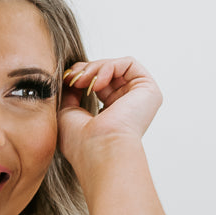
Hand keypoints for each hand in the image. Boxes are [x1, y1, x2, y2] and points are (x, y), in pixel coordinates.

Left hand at [57, 57, 161, 177]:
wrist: (99, 150)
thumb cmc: (81, 142)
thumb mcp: (67, 112)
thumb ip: (70, 91)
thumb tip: (71, 75)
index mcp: (111, 114)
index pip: (97, 84)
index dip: (81, 76)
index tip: (66, 80)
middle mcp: (128, 106)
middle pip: (106, 73)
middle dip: (86, 70)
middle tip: (72, 78)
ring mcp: (140, 98)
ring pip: (116, 67)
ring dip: (94, 69)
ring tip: (81, 81)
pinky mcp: (149, 90)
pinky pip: (128, 64)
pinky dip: (108, 67)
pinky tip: (97, 83)